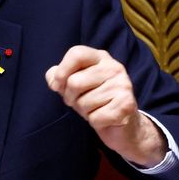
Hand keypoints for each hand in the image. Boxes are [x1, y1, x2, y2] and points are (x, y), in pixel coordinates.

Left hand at [45, 45, 166, 166]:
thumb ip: (60, 77)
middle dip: (71, 98)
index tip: (58, 85)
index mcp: (101, 58)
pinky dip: (95, 122)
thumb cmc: (95, 101)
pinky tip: (105, 118)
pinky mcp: (126, 105)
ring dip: (84, 112)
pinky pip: (95, 117)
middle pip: (75, 82)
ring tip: (95, 109)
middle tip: (80, 102)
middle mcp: (114, 67)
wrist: (123, 125)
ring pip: (84, 103)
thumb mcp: (75, 86)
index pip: (77, 53)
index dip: (62, 71)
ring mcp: (123, 85)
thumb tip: (52, 78)